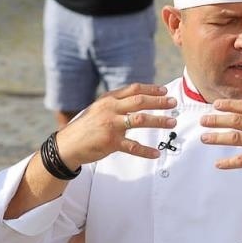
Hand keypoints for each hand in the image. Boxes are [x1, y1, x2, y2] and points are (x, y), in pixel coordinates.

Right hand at [55, 83, 176, 166]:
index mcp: (108, 99)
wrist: (67, 145)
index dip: (151, 89)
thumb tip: (139, 98)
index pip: (133, 89)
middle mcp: (110, 109)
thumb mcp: (99, 109)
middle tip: (173, 103)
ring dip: (159, 121)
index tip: (165, 90)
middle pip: (140, 102)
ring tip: (172, 122)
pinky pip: (132, 147)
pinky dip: (146, 151)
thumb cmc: (87, 127)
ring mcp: (110, 125)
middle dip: (159, 102)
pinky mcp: (110, 142)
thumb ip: (116, 103)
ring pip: (140, 120)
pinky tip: (156, 153)